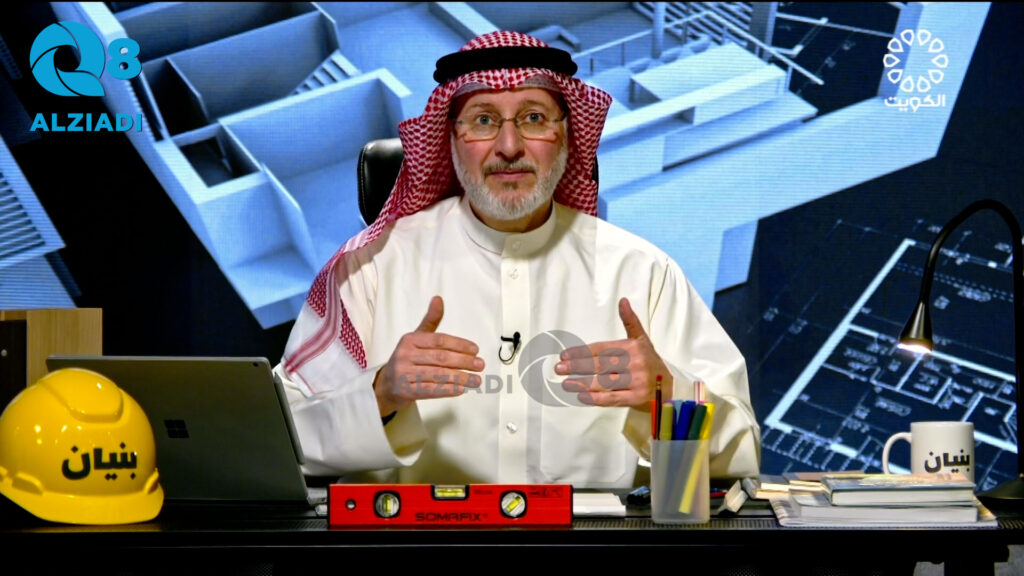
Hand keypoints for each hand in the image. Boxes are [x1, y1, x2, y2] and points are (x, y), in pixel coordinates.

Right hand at [373, 296, 483, 416]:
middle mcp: (405, 355)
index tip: (475, 350)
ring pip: (437, 375)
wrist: (387, 384)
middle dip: (463, 362)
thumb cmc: (407, 358)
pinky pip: (430, 390)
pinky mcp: (405, 391)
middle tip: (480, 365)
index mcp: (410, 340)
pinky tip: (461, 389)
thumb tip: (438, 298)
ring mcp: (404, 374)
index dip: (459, 344)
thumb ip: (430, 320)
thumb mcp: (417, 338)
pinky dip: (447, 390)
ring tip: (477, 380)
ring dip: (460, 378)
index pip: (439, 340)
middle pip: (440, 358)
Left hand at [554, 297, 672, 409]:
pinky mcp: (637, 398)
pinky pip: (613, 398)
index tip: (564, 355)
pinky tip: (582, 396)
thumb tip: (622, 300)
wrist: (671, 386)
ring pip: (604, 383)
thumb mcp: (642, 340)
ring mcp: (636, 381)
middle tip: (559, 368)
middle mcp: (634, 363)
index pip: (601, 349)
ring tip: (565, 384)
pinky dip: (596, 398)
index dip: (582, 352)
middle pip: (600, 365)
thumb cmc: (650, 361)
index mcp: (632, 347)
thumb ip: (630, 321)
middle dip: (577, 367)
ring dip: (582, 384)